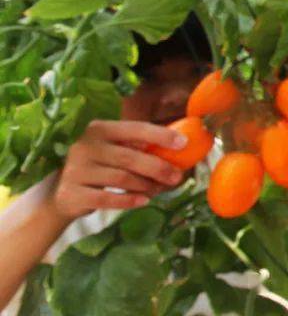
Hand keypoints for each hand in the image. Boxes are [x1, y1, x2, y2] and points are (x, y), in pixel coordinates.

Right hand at [49, 120, 188, 219]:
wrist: (60, 192)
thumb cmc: (98, 165)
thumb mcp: (113, 149)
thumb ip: (138, 147)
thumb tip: (180, 148)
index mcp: (100, 128)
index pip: (136, 129)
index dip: (161, 135)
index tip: (184, 143)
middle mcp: (86, 145)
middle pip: (131, 157)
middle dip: (159, 168)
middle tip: (177, 177)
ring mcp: (76, 169)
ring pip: (122, 179)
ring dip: (146, 186)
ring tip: (158, 190)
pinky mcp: (72, 193)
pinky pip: (107, 199)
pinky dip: (129, 201)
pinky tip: (143, 201)